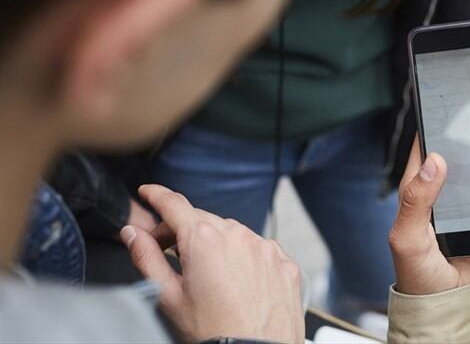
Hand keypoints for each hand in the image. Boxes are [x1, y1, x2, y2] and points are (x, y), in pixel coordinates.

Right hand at [120, 185, 303, 342]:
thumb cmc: (215, 331)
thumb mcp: (168, 296)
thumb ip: (146, 258)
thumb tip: (133, 234)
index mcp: (204, 240)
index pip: (174, 204)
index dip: (157, 195)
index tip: (149, 193)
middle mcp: (238, 235)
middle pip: (202, 219)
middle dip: (182, 230)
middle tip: (168, 250)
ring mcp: (265, 247)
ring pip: (233, 233)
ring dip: (216, 243)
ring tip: (206, 274)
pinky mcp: (284, 261)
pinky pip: (259, 248)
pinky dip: (244, 256)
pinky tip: (236, 281)